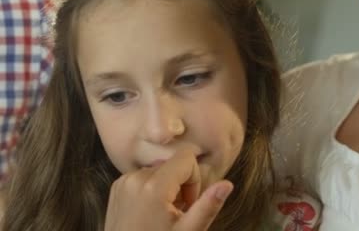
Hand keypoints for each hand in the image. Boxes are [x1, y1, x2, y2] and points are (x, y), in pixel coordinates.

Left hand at [104, 149, 233, 230]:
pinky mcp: (117, 188)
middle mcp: (135, 177)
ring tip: (164, 216)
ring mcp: (123, 182)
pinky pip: (144, 178)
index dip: (194, 180)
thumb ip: (208, 206)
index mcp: (153, 186)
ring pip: (159, 171)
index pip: (186, 158)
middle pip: (173, 165)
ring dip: (168, 188)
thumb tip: (227, 184)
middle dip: (182, 185)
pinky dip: (153, 190)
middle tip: (178, 214)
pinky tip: (152, 213)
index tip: (188, 205)